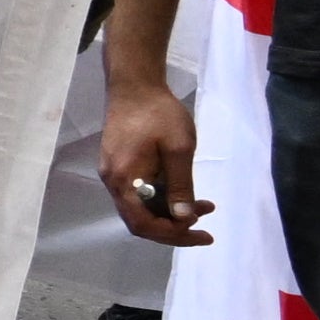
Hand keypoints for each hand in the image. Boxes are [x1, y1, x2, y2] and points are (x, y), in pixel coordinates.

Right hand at [101, 63, 209, 244]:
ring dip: (170, 214)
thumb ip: (181, 186)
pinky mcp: (119, 165)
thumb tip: (184, 219)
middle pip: (139, 220)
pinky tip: (183, 193)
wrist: (135, 85)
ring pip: (140, 208)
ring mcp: (114, 173)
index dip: (171, 234)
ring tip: (203, 206)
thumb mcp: (179, 149)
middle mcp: (113, 182)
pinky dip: (162, 201)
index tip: (201, 232)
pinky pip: (138, 194)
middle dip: (174, 228)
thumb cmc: (159, 114)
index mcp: (125, 180)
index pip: (142, 223)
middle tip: (206, 228)